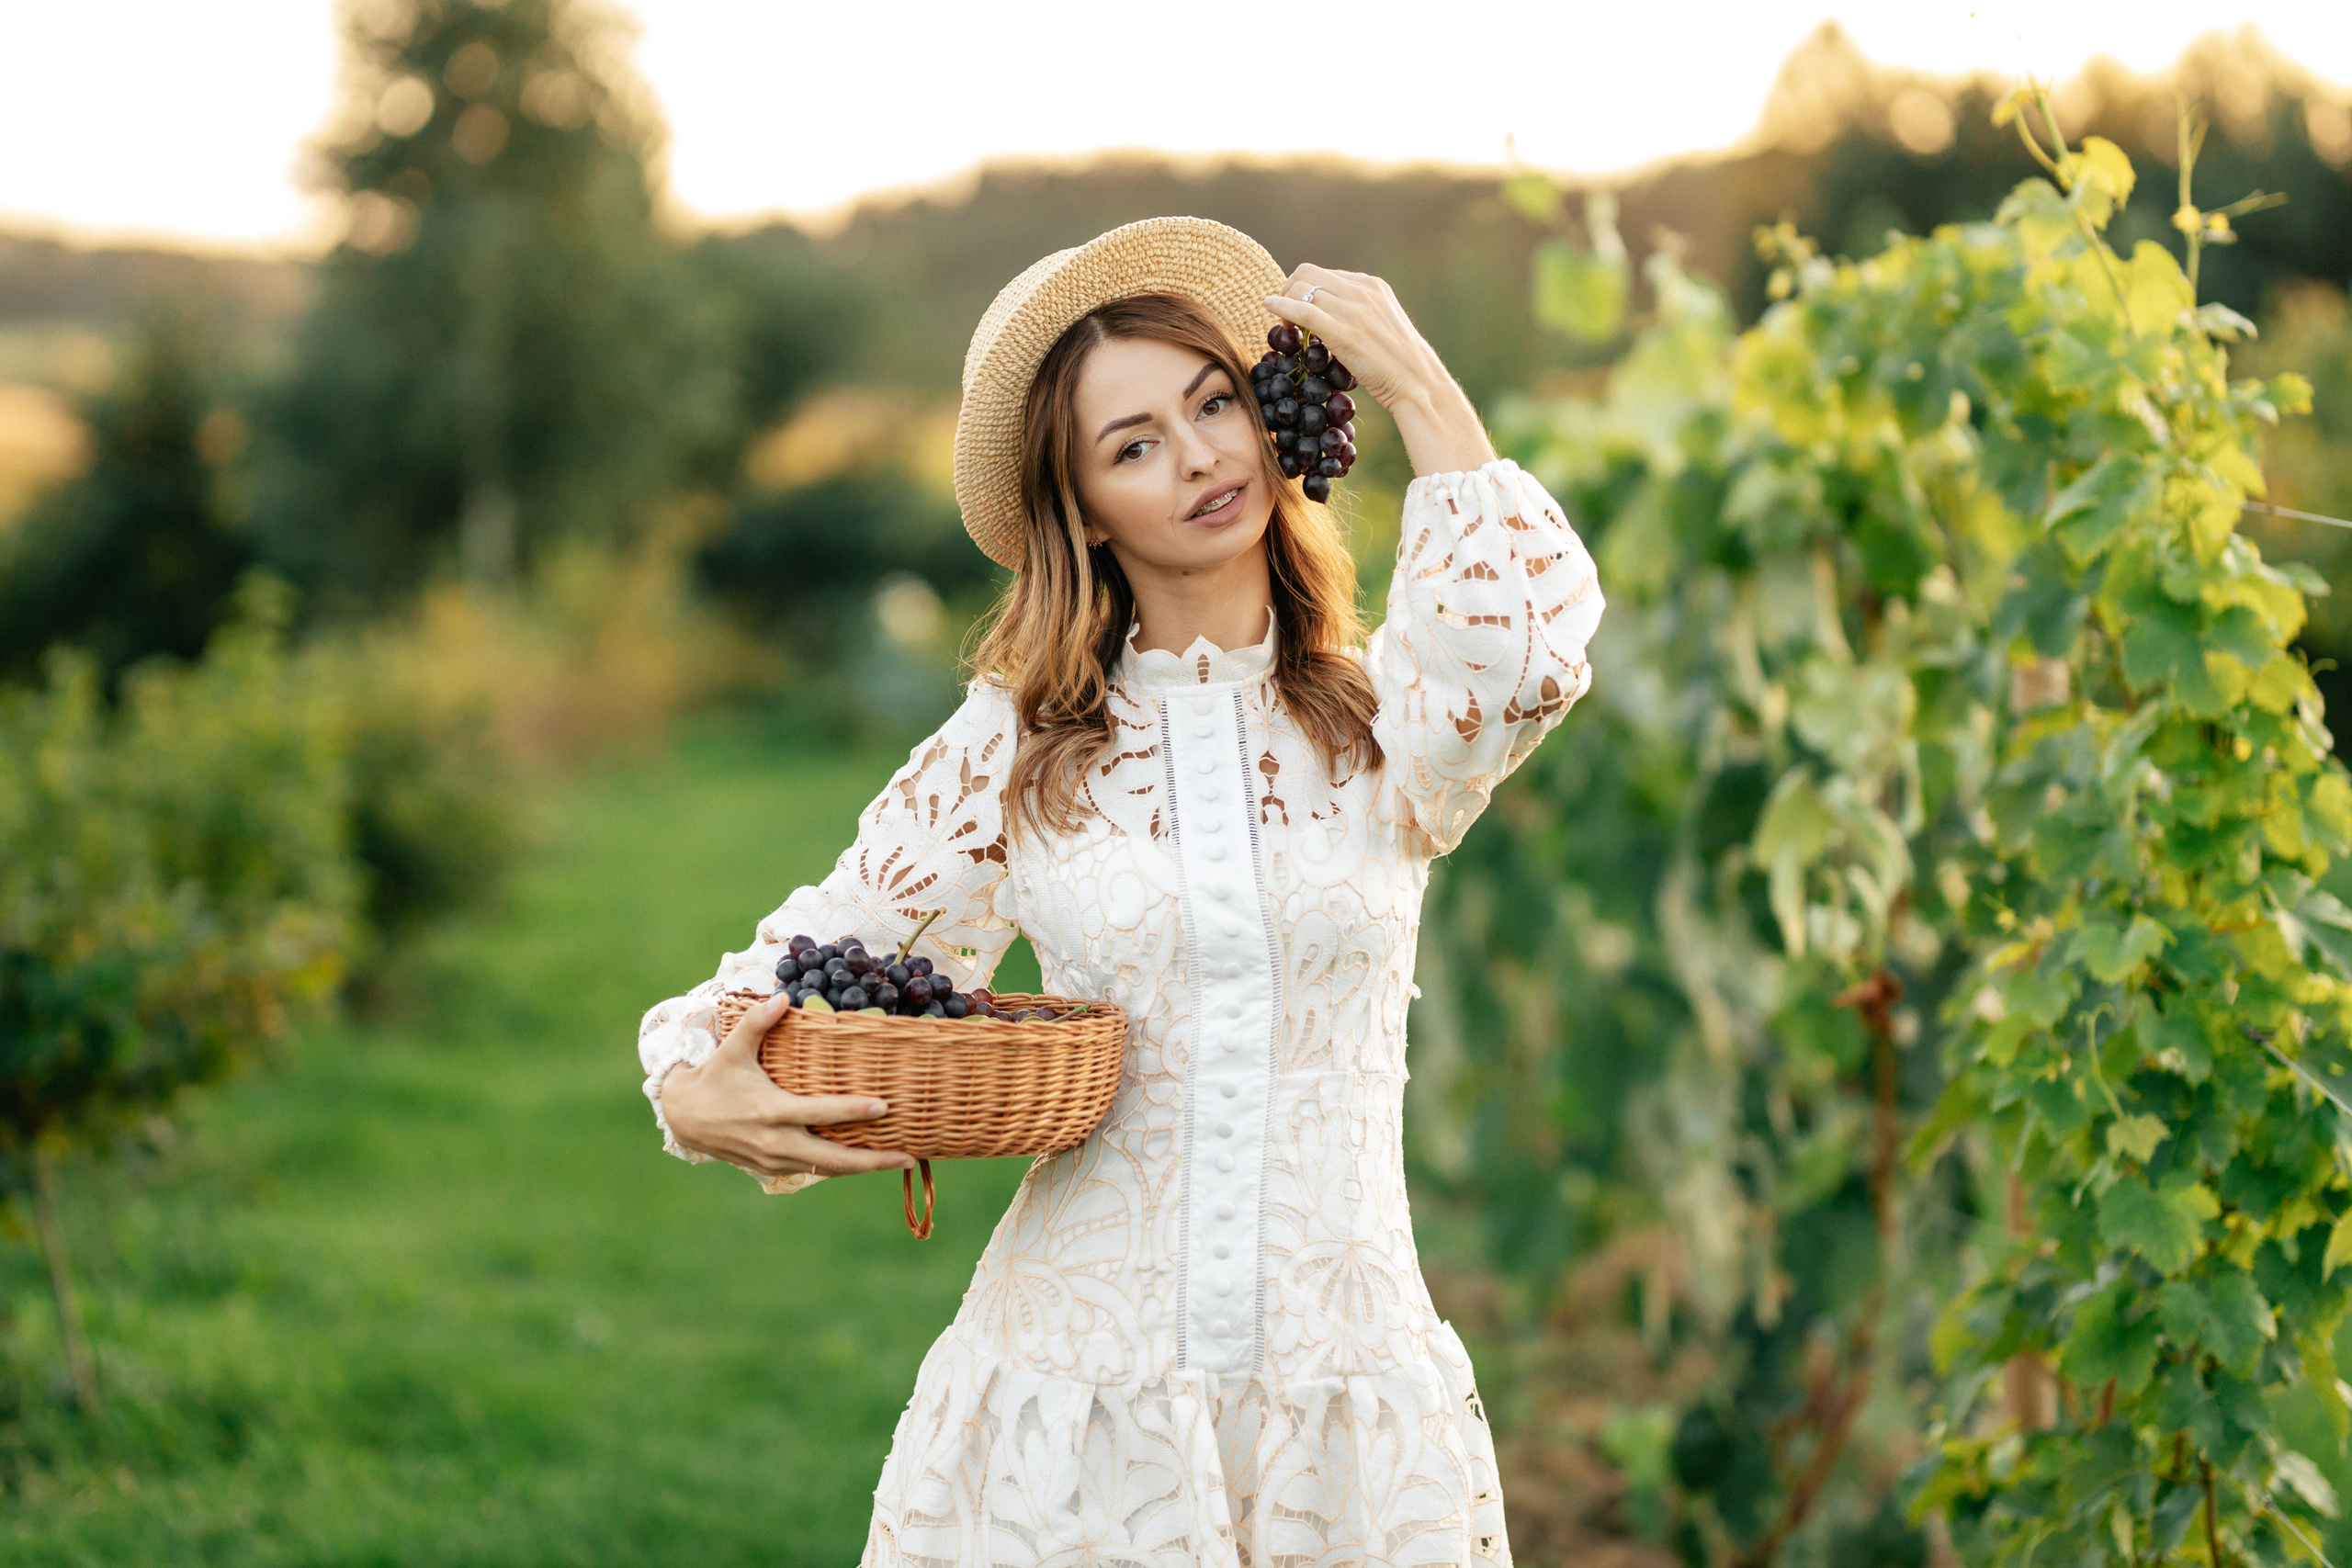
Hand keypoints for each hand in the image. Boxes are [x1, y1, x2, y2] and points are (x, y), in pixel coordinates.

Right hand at [661, 991, 913, 1181]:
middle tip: (910, 1156)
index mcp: (771, 1111)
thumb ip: (757, 1023)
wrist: (684, 1118)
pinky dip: (839, 1168)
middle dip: (873, 1161)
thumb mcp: (732, 1049)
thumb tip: (782, 996)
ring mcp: (774, 1160)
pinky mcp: (771, 1170)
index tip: (884, 1107)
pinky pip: (812, 1170)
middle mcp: (776, 1142)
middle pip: (832, 1159)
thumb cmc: (714, 1078)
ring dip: (862, 1168)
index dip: (852, 1111)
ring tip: (899, 1160)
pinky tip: (865, 1162)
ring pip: (826, 1169)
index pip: (819, 1114)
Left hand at [1262, 265, 1497, 477]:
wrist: (1416, 382)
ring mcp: (1353, 309)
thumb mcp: (1380, 326)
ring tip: (1285, 328)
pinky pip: (1302, 310)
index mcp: (1371, 285)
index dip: (1304, 289)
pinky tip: (1269, 308)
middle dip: (1289, 290)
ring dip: (1284, 303)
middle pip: (1308, 274)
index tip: (1297, 311)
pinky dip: (1281, 307)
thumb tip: (1326, 317)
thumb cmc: (1398, 364)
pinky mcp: (1343, 331)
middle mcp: (1361, 290)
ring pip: (1302, 288)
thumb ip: (1357, 314)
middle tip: (1284, 317)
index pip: (1325, 274)